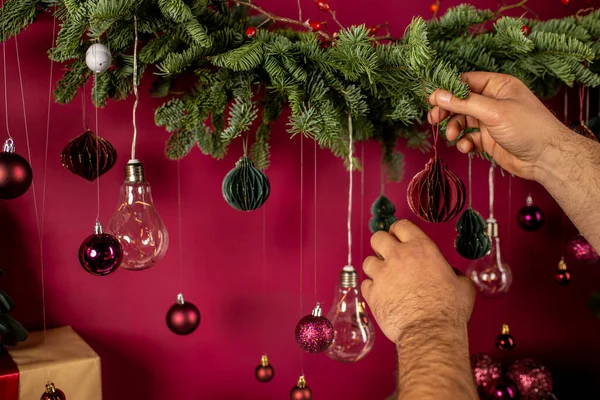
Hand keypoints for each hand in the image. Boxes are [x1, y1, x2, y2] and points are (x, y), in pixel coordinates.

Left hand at [361, 220, 474, 344]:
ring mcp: (382, 274)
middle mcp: (398, 256)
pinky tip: (381, 296)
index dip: (398, 231)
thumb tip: (451, 275)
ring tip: (385, 279)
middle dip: (381, 245)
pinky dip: (372, 289)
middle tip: (388, 255)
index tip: (399, 238)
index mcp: (421, 248)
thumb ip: (453, 274)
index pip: (401, 226)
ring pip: (368, 261)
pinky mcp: (372, 293)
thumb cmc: (449, 309)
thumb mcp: (462, 285)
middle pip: (378, 237)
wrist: (429, 331)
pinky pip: (365, 285)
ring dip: (375, 268)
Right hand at [428, 72, 568, 180]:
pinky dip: (464, 142)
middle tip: (433, 119)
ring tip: (452, 136)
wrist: (546, 158)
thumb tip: (439, 95)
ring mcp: (490, 120)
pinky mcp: (489, 139)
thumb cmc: (528, 127)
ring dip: (454, 128)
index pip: (466, 81)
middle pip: (460, 101)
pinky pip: (469, 137)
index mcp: (498, 86)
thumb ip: (464, 103)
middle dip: (447, 110)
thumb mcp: (494, 111)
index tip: (431, 98)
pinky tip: (466, 147)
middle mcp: (493, 101)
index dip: (447, 89)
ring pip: (462, 120)